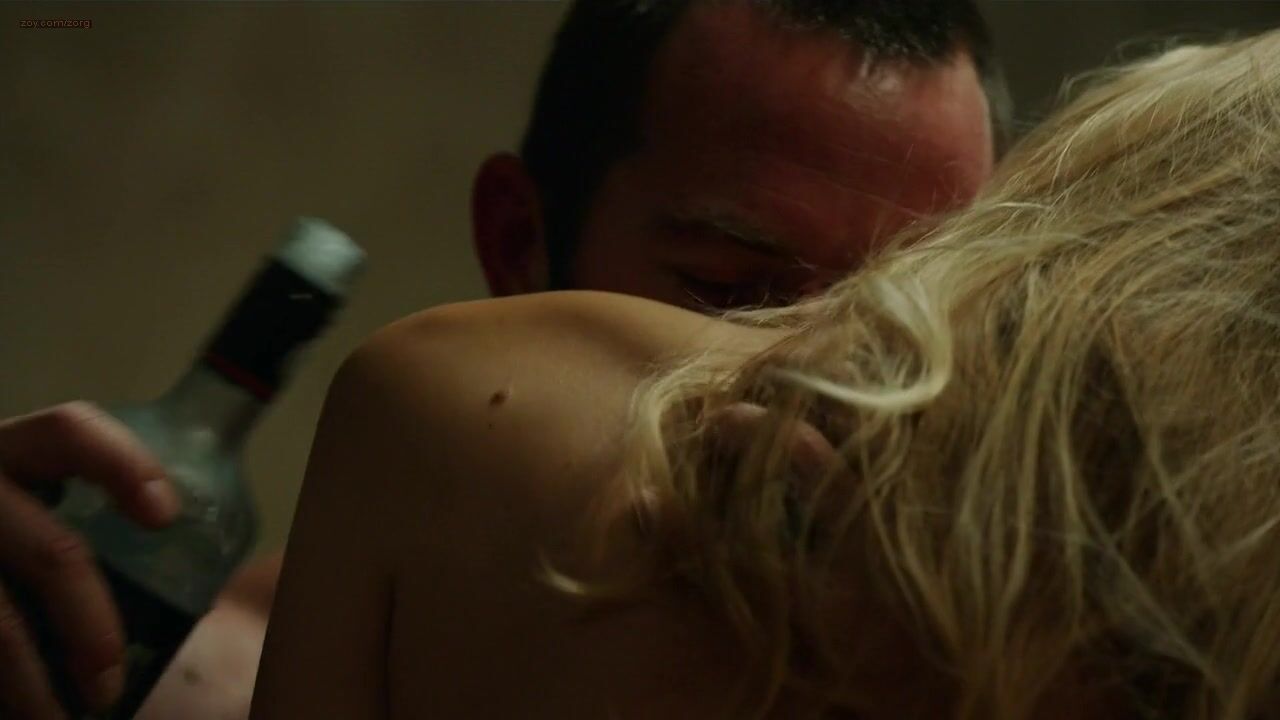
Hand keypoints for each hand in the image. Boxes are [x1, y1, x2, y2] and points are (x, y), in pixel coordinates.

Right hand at [0, 401, 179, 718]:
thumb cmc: (71, 574)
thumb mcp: (119, 532)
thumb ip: (193, 541)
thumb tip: (301, 562)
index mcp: (32, 456)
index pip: (71, 431)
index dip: (120, 466)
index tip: (166, 517)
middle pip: (43, 545)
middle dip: (87, 620)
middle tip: (114, 679)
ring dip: (33, 678)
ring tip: (71, 717)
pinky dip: (6, 685)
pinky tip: (29, 713)